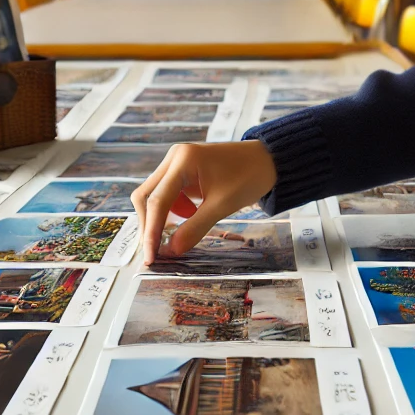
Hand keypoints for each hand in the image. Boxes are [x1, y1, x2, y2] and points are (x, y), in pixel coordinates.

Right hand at [131, 140, 278, 265]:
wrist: (268, 160)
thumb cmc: (249, 177)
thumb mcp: (222, 206)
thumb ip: (195, 228)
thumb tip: (171, 250)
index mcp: (183, 160)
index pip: (157, 201)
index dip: (151, 231)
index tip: (150, 257)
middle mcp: (174, 157)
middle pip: (146, 195)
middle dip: (150, 224)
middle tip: (156, 251)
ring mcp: (177, 162)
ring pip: (155, 195)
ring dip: (163, 217)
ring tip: (181, 231)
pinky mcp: (182, 169)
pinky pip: (168, 192)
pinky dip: (173, 209)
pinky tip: (191, 216)